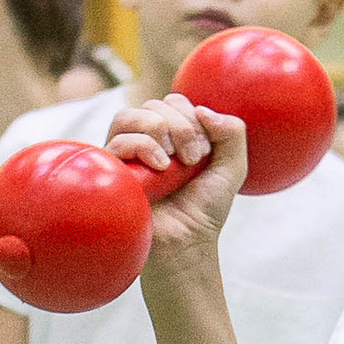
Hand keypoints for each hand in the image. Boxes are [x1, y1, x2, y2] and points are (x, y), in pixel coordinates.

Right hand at [110, 92, 245, 270]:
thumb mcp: (232, 167)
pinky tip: (161, 168)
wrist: (186, 242)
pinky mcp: (111, 171)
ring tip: (172, 162)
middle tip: (193, 159)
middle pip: (154, 104)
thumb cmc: (205, 208)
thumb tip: (201, 109)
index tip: (205, 152)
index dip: (192, 117)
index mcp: (171, 135)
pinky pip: (118, 140)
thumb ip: (232, 131)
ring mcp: (125, 155)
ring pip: (128, 115)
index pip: (174, 102)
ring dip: (158, 129)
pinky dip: (143, 145)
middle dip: (181, 126)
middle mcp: (145, 141)